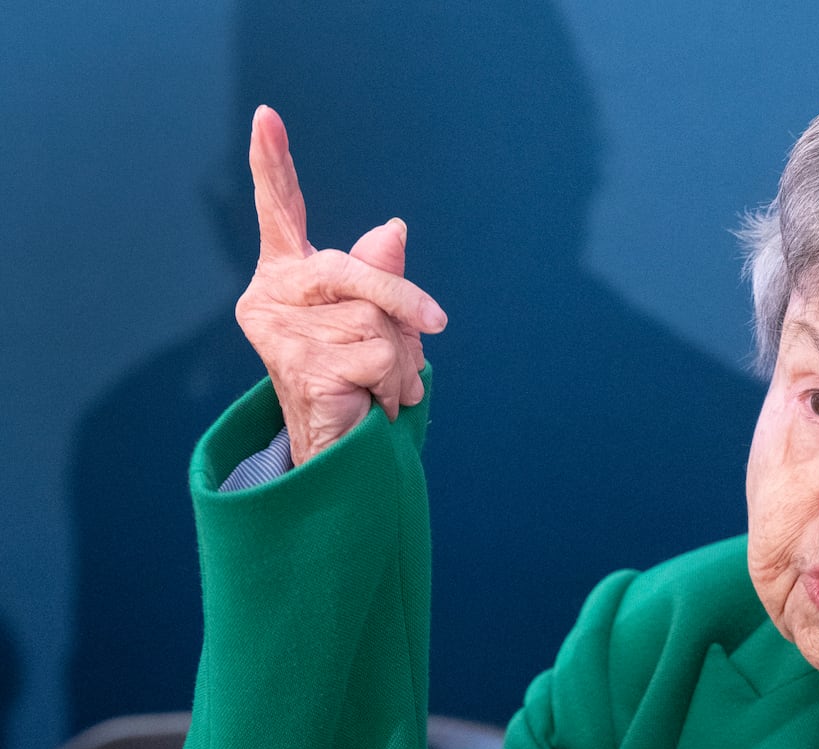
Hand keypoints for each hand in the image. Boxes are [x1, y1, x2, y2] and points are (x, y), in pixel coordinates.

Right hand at [233, 105, 448, 465]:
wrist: (339, 449)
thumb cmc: (359, 378)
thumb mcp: (378, 319)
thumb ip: (382, 275)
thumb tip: (394, 230)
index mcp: (287, 273)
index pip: (279, 210)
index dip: (272, 164)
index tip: (266, 115)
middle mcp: (271, 295)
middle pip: (352, 271)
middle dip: (402, 300)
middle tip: (439, 324)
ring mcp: (280, 332)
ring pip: (374, 321)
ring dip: (401, 357)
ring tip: (381, 384)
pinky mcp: (299, 367)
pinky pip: (378, 357)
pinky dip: (395, 382)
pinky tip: (373, 401)